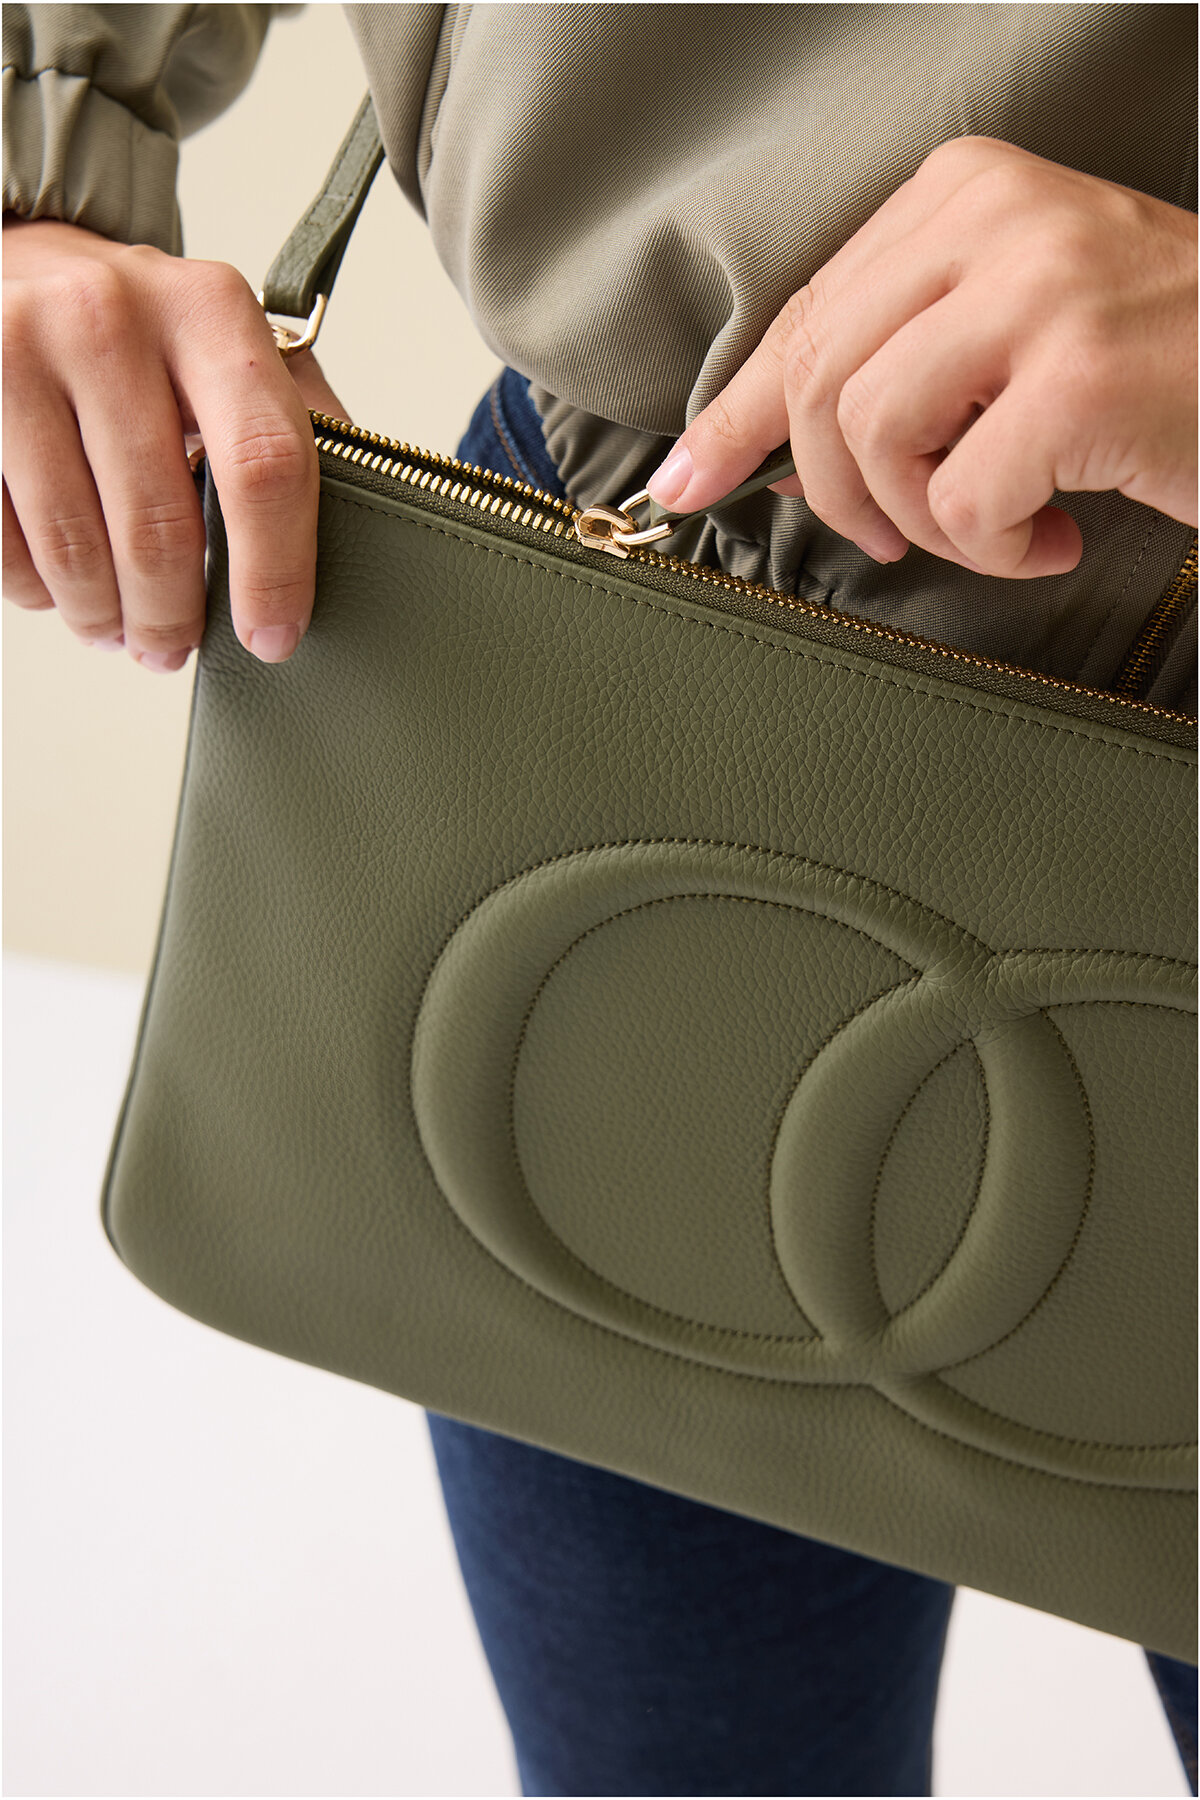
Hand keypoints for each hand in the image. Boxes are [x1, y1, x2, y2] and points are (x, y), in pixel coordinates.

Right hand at [2, 217, 349, 667]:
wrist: (12, 258)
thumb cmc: (139, 328)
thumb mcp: (228, 345)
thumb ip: (293, 421)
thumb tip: (375, 519)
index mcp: (208, 309)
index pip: (264, 463)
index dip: (275, 570)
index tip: (273, 636)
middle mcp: (110, 315)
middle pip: (163, 525)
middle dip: (173, 616)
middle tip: (174, 648)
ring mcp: (17, 349)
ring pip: (76, 547)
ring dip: (103, 614)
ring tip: (117, 627)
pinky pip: (3, 538)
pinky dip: (36, 586)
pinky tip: (58, 584)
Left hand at [647, 137, 1197, 578]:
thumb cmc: (1162, 361)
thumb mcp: (1019, 318)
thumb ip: (905, 350)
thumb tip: (764, 441)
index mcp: (964, 194)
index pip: (807, 313)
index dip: (735, 414)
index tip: (687, 480)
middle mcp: (994, 220)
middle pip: (816, 382)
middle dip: (839, 492)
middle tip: (898, 539)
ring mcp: (1039, 291)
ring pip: (873, 440)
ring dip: (924, 521)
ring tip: (1000, 524)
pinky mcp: (1077, 378)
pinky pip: (961, 505)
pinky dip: (999, 548)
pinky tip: (1059, 531)